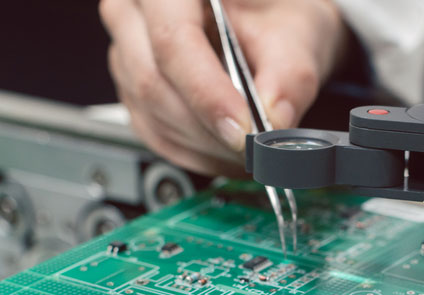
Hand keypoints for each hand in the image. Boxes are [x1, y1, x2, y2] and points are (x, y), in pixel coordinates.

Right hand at [100, 0, 347, 176]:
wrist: (266, 21)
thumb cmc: (274, 12)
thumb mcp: (297, 34)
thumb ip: (288, 78)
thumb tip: (274, 121)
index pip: (173, 40)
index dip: (207, 93)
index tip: (242, 130)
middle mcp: (135, 11)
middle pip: (154, 82)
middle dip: (209, 127)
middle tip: (253, 146)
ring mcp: (126, 52)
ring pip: (153, 112)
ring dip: (204, 144)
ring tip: (247, 148)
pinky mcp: (132, 89)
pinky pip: (153, 132)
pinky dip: (194, 152)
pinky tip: (225, 151)